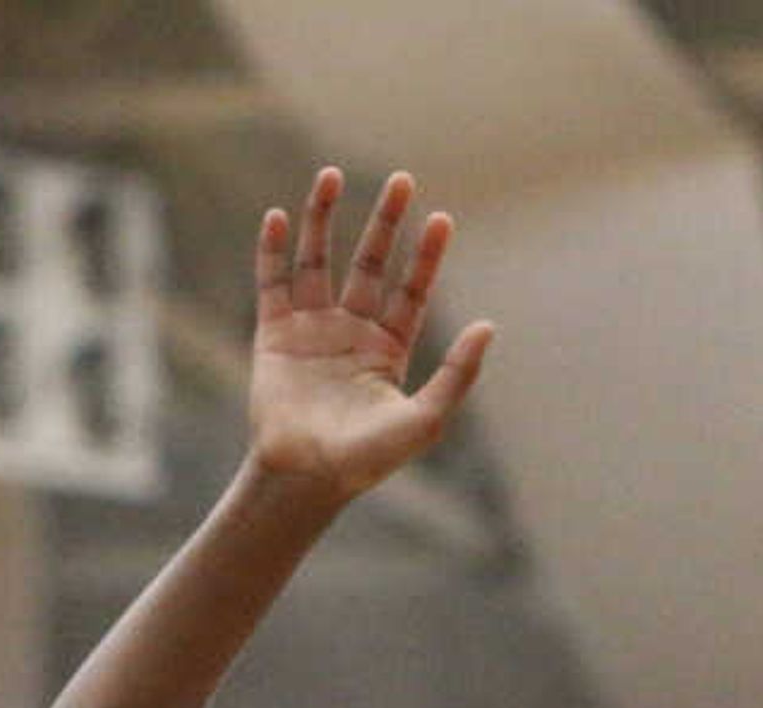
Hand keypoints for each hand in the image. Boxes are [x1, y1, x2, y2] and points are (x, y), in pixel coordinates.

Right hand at [247, 168, 492, 500]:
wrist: (306, 477)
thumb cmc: (367, 459)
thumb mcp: (427, 419)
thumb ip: (459, 373)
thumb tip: (490, 325)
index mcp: (388, 347)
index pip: (411, 288)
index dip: (425, 255)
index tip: (440, 219)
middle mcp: (350, 330)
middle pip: (369, 262)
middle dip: (385, 222)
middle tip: (402, 181)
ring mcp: (310, 330)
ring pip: (318, 261)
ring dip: (323, 219)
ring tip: (331, 175)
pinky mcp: (273, 336)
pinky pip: (272, 284)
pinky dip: (273, 251)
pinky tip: (278, 216)